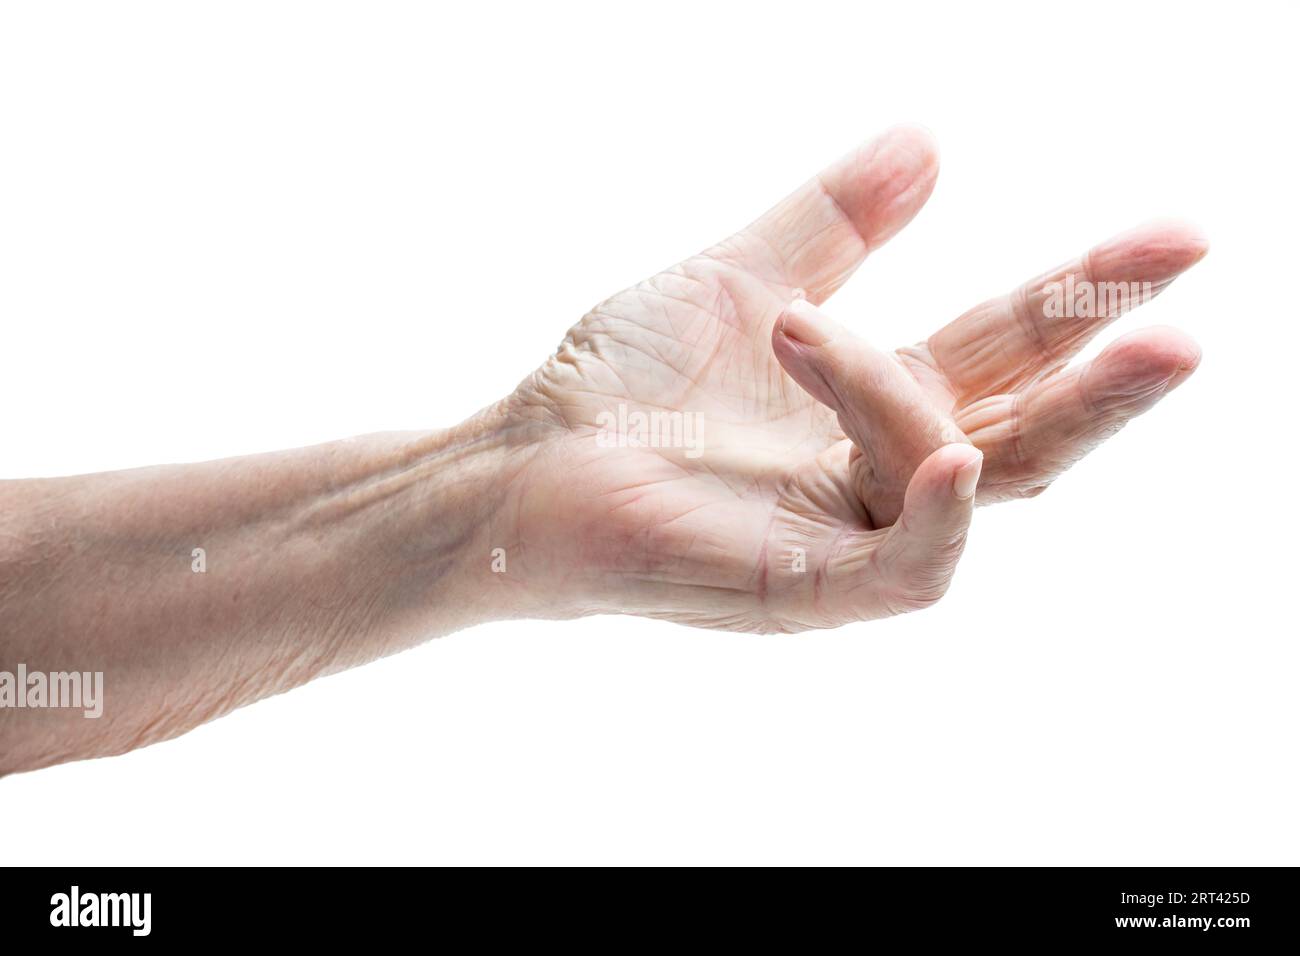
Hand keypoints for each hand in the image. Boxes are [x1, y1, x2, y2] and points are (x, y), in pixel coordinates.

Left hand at [490, 125, 1206, 631]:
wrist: (526, 455)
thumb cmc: (622, 380)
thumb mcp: (743, 278)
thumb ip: (834, 221)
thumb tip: (929, 139)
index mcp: (876, 402)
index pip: (1009, 348)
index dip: (1089, 295)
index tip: (1178, 238)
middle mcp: (880, 476)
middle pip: (1028, 433)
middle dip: (1106, 382)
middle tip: (1183, 328)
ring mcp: (848, 541)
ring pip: (949, 474)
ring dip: (902, 393)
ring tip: (800, 333)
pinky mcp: (802, 592)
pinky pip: (907, 573)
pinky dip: (941, 519)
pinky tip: (956, 457)